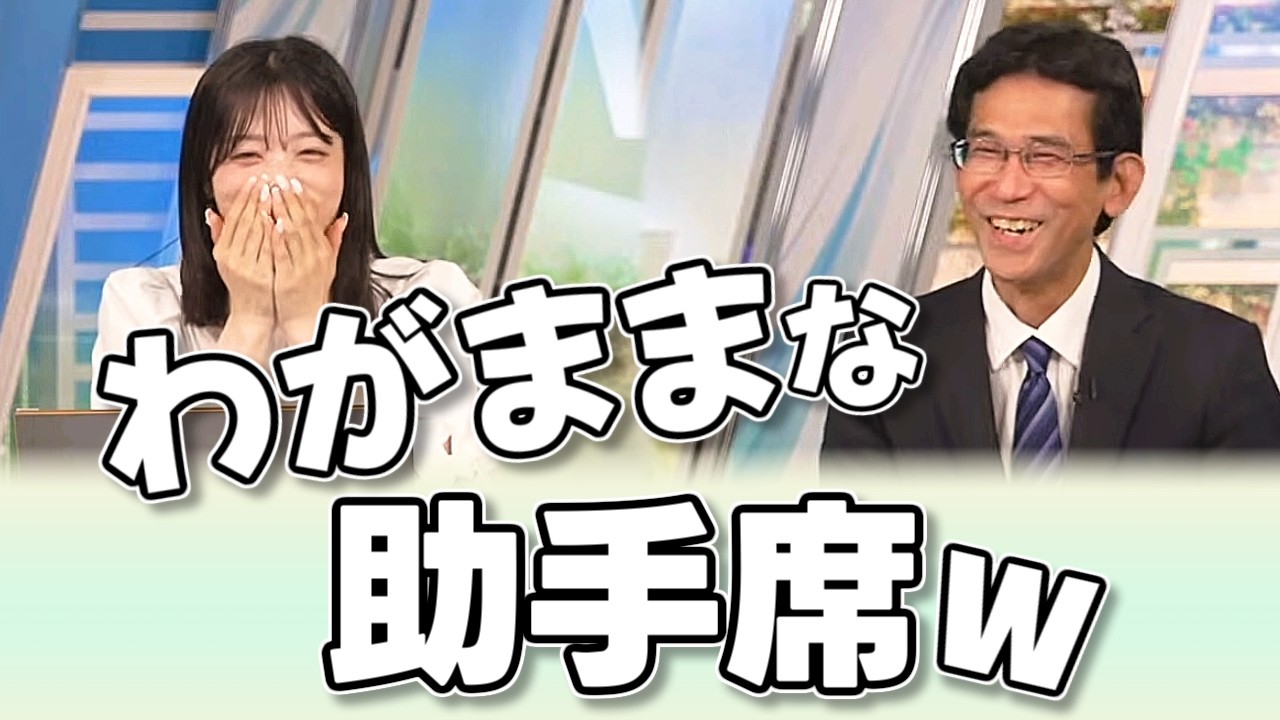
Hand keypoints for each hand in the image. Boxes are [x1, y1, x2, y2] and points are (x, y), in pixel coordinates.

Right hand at [207, 175, 274, 321]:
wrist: (253, 313)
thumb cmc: (243, 283)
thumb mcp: (227, 260)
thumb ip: (220, 235)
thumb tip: (211, 211)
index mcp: (223, 251)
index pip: (234, 217)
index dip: (244, 197)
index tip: (254, 179)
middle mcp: (231, 258)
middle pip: (244, 221)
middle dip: (255, 198)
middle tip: (266, 178)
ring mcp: (246, 266)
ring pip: (255, 233)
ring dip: (264, 210)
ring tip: (272, 191)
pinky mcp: (260, 275)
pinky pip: (267, 250)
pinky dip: (271, 234)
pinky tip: (278, 219)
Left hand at [268, 174, 347, 344]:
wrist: (306, 317)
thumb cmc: (314, 290)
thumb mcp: (330, 264)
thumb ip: (335, 240)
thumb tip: (344, 217)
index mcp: (324, 251)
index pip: (313, 219)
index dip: (302, 199)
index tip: (292, 182)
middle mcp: (316, 256)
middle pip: (302, 221)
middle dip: (289, 199)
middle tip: (278, 180)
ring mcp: (303, 266)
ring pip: (292, 233)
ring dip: (281, 211)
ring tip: (270, 192)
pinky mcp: (289, 276)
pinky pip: (283, 253)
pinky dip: (278, 237)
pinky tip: (271, 222)